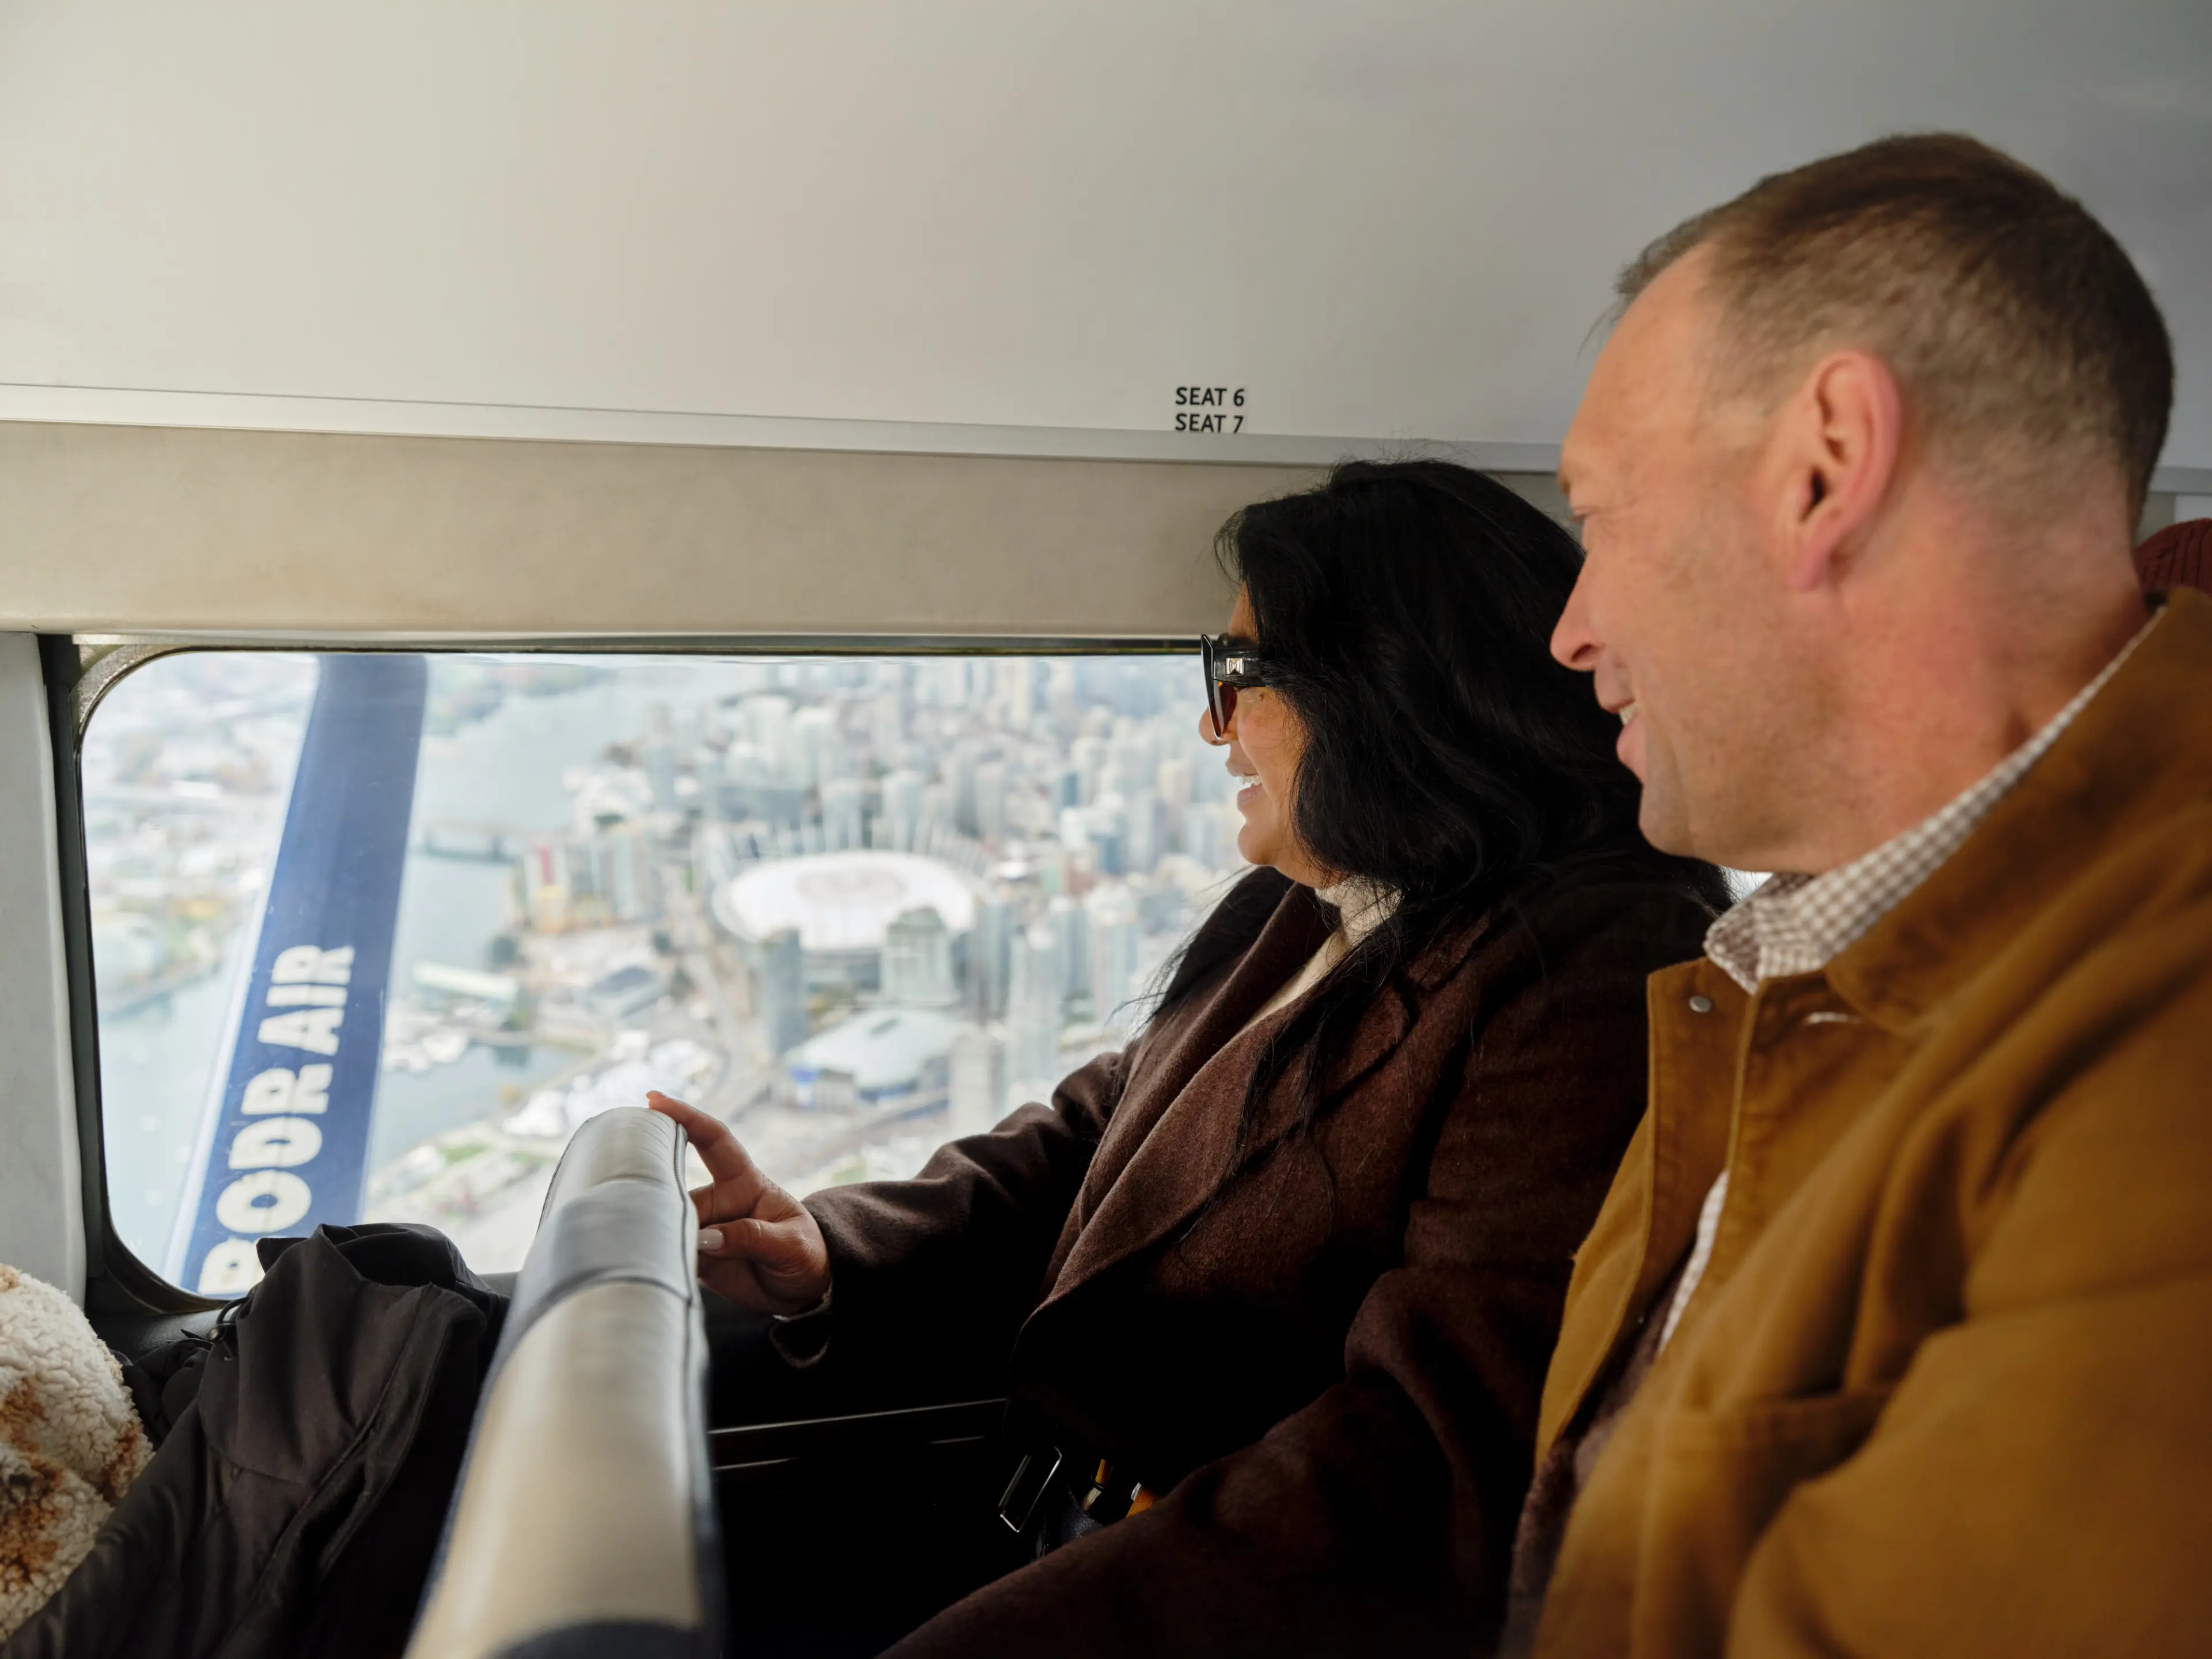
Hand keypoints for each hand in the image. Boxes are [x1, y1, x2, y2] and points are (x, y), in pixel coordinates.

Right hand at [646, 1092, 830, 1315]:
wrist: (804, 1290)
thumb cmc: (805, 1254)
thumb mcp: (790, 1244)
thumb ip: (751, 1237)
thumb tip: (706, 1238)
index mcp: (745, 1183)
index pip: (714, 1140)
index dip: (686, 1117)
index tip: (655, 1100)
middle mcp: (719, 1201)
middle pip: (677, 1188)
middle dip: (655, 1192)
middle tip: (637, 1206)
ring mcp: (704, 1229)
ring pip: (668, 1223)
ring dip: (657, 1232)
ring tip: (652, 1249)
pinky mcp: (695, 1256)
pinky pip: (670, 1252)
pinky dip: (659, 1256)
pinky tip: (650, 1263)